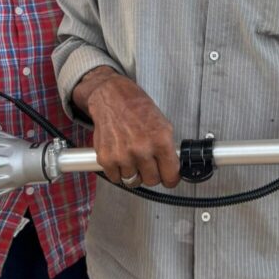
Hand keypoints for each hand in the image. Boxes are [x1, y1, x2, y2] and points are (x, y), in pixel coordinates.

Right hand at [84, 73, 180, 188]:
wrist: (112, 97)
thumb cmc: (136, 108)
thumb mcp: (162, 124)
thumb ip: (168, 148)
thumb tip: (173, 168)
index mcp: (160, 140)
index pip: (171, 175)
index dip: (170, 178)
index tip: (168, 178)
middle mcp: (142, 149)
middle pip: (152, 180)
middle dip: (151, 174)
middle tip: (148, 164)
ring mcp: (123, 155)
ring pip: (133, 181)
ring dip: (133, 173)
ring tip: (132, 157)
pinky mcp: (106, 158)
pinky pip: (116, 178)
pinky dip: (118, 171)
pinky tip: (120, 158)